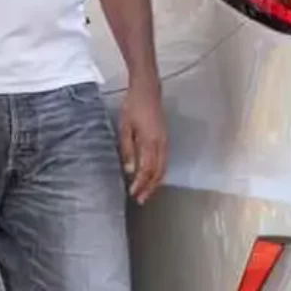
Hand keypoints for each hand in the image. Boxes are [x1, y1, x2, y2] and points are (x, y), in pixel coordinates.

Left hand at [119, 81, 168, 203]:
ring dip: (155, 182)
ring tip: (146, 193)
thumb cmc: (133, 106)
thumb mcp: (124, 127)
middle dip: (149, 188)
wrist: (147, 91)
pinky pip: (164, 161)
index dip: (141, 184)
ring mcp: (165, 142)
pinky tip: (152, 177)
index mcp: (150, 142)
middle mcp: (161, 145)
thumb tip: (129, 170)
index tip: (133, 194)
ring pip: (163, 168)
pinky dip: (158, 173)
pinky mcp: (164, 139)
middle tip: (140, 200)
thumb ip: (127, 149)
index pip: (147, 170)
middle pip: (158, 173)